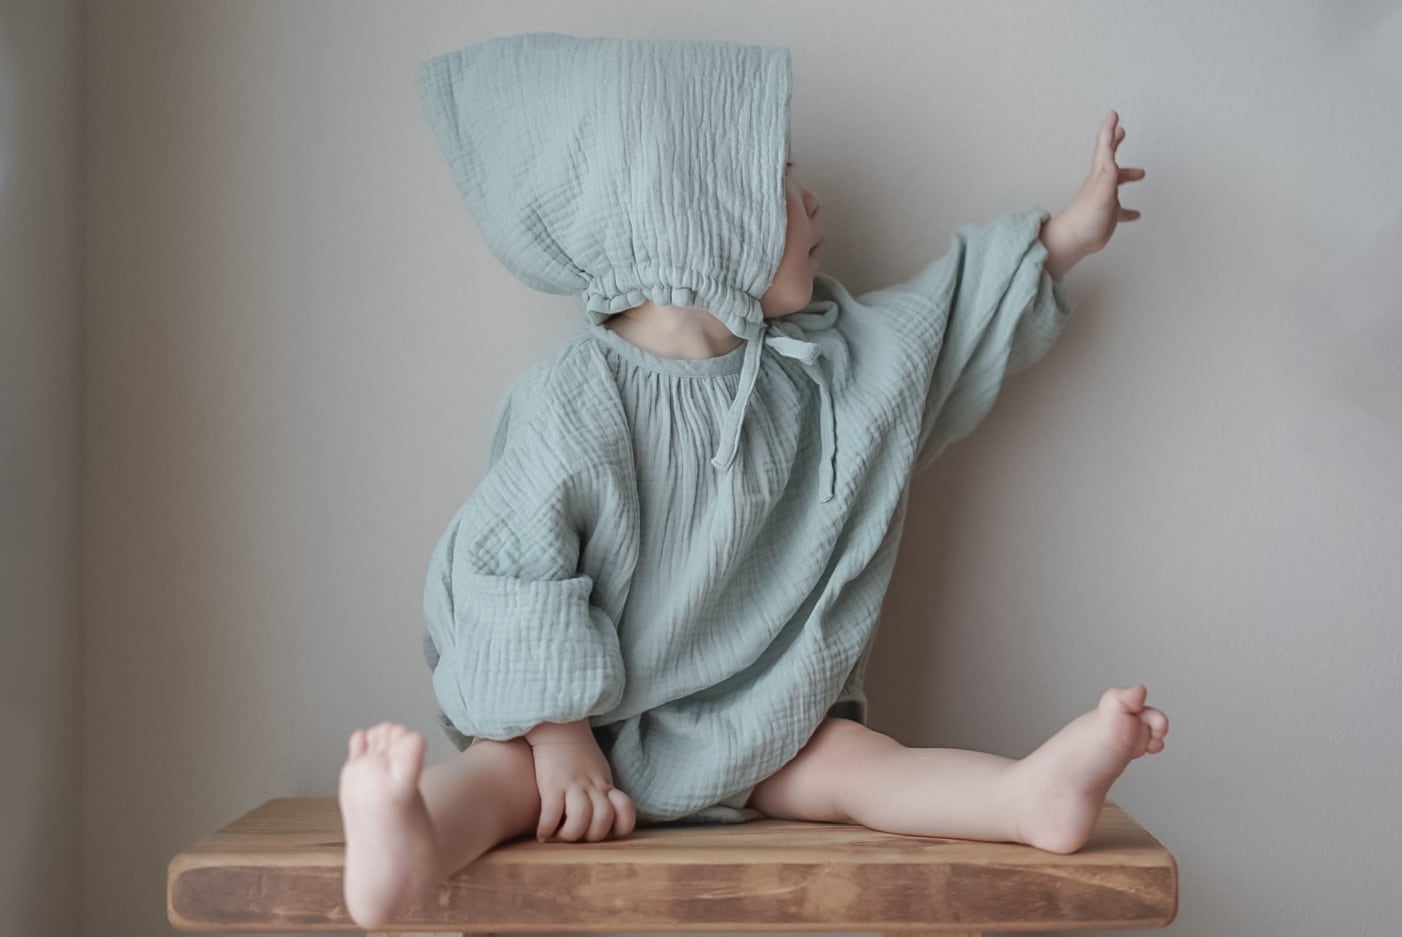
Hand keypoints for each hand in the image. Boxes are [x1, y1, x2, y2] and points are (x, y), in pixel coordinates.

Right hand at [524, 720, 636, 841]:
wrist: (557, 726)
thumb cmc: (575, 753)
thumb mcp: (597, 769)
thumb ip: (602, 790)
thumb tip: (603, 814)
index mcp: (605, 783)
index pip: (626, 810)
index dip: (620, 826)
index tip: (605, 828)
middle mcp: (592, 785)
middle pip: (603, 819)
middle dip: (591, 835)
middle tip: (576, 835)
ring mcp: (572, 784)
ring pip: (581, 818)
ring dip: (570, 834)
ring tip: (559, 835)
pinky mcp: (551, 783)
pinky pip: (552, 812)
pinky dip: (547, 828)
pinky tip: (542, 833)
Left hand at [1040, 110, 1144, 278]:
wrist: (1073, 241)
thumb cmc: (1084, 219)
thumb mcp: (1100, 194)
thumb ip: (1106, 177)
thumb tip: (1111, 159)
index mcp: (1099, 174)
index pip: (1104, 147)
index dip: (1109, 129)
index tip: (1113, 114)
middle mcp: (1101, 183)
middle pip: (1108, 158)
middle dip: (1114, 143)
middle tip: (1121, 130)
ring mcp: (1103, 198)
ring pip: (1117, 183)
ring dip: (1127, 175)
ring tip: (1141, 173)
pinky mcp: (1106, 215)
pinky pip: (1120, 211)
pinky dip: (1128, 210)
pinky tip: (1135, 214)